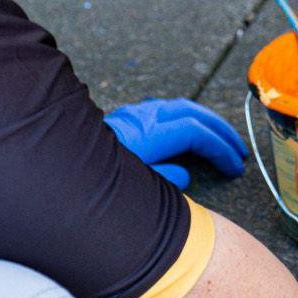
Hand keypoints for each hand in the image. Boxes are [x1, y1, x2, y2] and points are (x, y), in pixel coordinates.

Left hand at [104, 98, 247, 189]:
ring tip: (223, 140)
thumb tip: (185, 172)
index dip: (220, 148)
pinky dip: (187, 118)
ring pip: (180, 107)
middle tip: (240, 151)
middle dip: (220, 130)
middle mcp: (143, 117)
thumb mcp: (132, 191)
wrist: (56, 170)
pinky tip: (192, 133)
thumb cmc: (93, 185)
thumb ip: (164, 181)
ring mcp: (134, 114)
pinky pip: (166, 110)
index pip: (195, 132)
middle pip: (193, 113)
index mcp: (147, 134)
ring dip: (205, 122)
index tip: (235, 166)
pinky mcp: (127, 118)